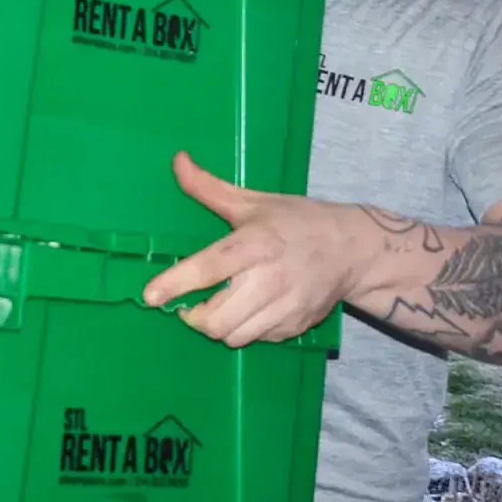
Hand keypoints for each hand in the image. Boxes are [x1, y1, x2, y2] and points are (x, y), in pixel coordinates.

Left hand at [142, 152, 370, 346]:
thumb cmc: (297, 221)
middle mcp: (268, 280)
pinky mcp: (295, 327)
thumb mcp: (254, 201)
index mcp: (254, 245)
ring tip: (218, 308)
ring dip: (218, 327)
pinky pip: (257, 340)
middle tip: (189, 305)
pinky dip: (245, 330)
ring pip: (233, 336)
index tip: (149, 296)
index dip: (175, 284)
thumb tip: (178, 161)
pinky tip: (249, 310)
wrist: (352, 249)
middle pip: (216, 319)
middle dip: (194, 317)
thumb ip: (210, 188)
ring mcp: (284, 308)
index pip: (208, 269)